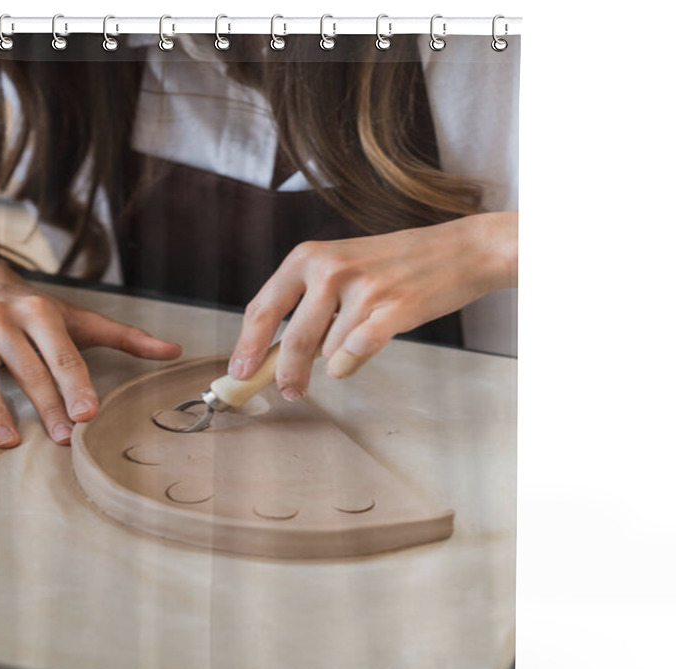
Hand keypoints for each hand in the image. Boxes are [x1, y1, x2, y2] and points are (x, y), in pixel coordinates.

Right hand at [0, 273, 181, 446]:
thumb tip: (174, 351)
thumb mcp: (80, 319)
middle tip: (64, 437)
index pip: (64, 354)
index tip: (89, 414)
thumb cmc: (34, 309)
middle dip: (47, 404)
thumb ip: (126, 338)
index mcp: (42, 313)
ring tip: (10, 440)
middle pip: (27, 368)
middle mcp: (5, 317)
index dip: (76, 384)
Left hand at [228, 211, 517, 398]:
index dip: (246, 347)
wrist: (457, 250)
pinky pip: (355, 354)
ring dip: (337, 358)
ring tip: (360, 333)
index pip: (262, 309)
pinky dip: (353, 362)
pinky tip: (363, 349)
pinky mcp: (392, 309)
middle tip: (289, 391)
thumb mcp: (340, 268)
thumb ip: (306, 306)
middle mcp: (330, 268)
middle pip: (290, 341)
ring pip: (328, 353)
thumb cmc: (394, 264)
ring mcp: (362, 288)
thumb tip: (272, 356)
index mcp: (308, 257)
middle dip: (284, 375)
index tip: (239, 374)